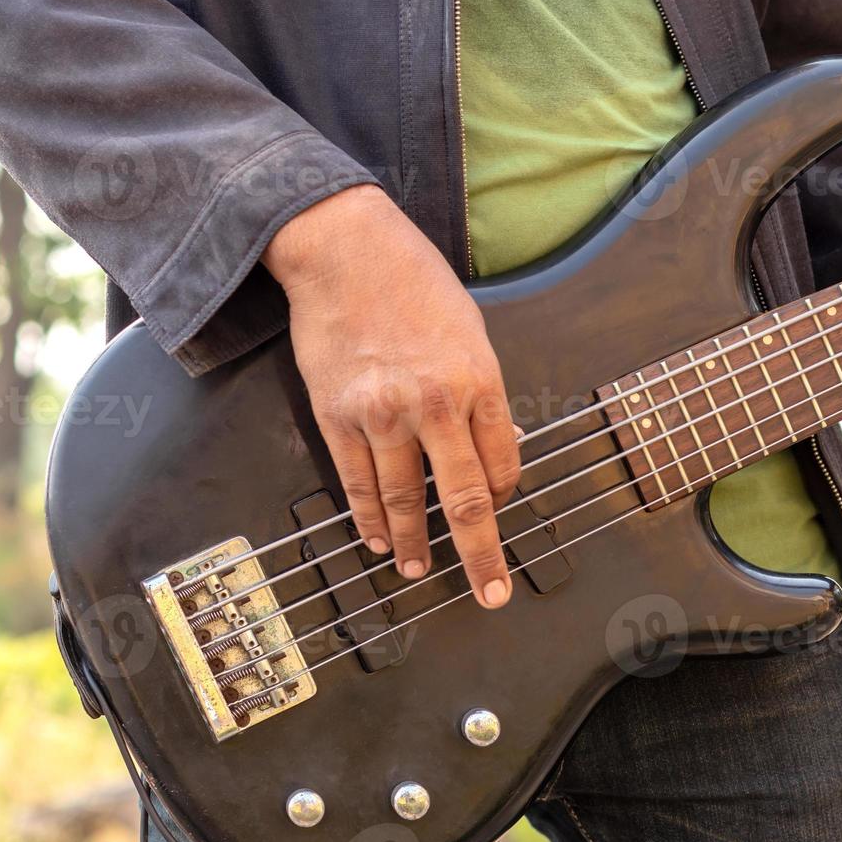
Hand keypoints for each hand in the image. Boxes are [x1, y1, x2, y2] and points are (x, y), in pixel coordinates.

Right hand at [263, 185, 518, 608]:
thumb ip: (482, 393)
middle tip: (490, 592)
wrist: (345, 249)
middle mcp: (435, 404)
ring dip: (413, 544)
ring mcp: (383, 414)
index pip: (503, 467)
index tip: (499, 516)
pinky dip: (370, 518)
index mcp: (480, 382)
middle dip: (480, 556)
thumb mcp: (472, 332)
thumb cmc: (415, 284)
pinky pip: (357, 484)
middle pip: (465, 501)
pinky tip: (378, 539)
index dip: (504, 500)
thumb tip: (491, 448)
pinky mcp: (337, 416)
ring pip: (405, 501)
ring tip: (417, 569)